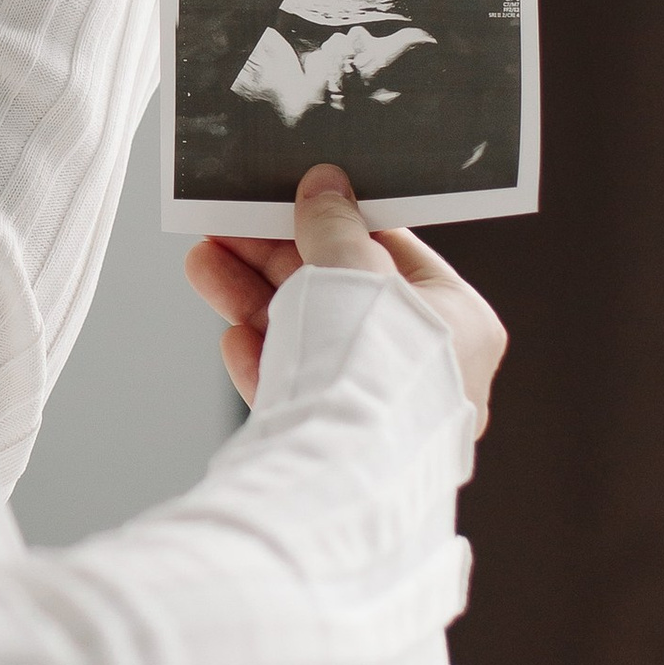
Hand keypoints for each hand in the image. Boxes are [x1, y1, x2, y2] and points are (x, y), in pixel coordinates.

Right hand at [184, 163, 508, 426]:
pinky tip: (230, 338)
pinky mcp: (339, 448)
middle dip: (275, 261)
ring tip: (204, 265)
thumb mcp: (351, 269)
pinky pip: (299, 394)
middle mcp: (428, 372)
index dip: (337, 221)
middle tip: (229, 230)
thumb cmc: (371, 372)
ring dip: (253, 301)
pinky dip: (263, 362)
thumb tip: (325, 189)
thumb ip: (334, 225)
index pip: (396, 255)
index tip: (292, 200)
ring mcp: (382, 414)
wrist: (341, 475)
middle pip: (343, 297)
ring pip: (312, 343)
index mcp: (460, 324)